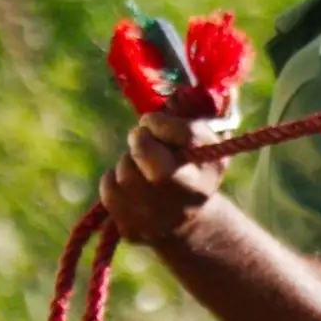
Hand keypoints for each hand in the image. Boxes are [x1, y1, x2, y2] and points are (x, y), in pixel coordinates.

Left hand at [98, 113, 226, 245]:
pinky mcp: (134, 229)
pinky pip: (109, 192)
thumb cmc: (194, 168)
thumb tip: (182, 91)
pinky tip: (130, 184)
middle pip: (154, 164)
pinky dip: (114, 181)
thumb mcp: (206, 142)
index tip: (151, 120)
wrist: (188, 223)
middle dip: (140, 143)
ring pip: (125, 174)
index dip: (161, 123)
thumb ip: (196, 113)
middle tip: (140, 136)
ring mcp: (160, 217)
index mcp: (211, 168)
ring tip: (139, 164)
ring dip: (127, 161)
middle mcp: (189, 196)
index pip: (188, 137)